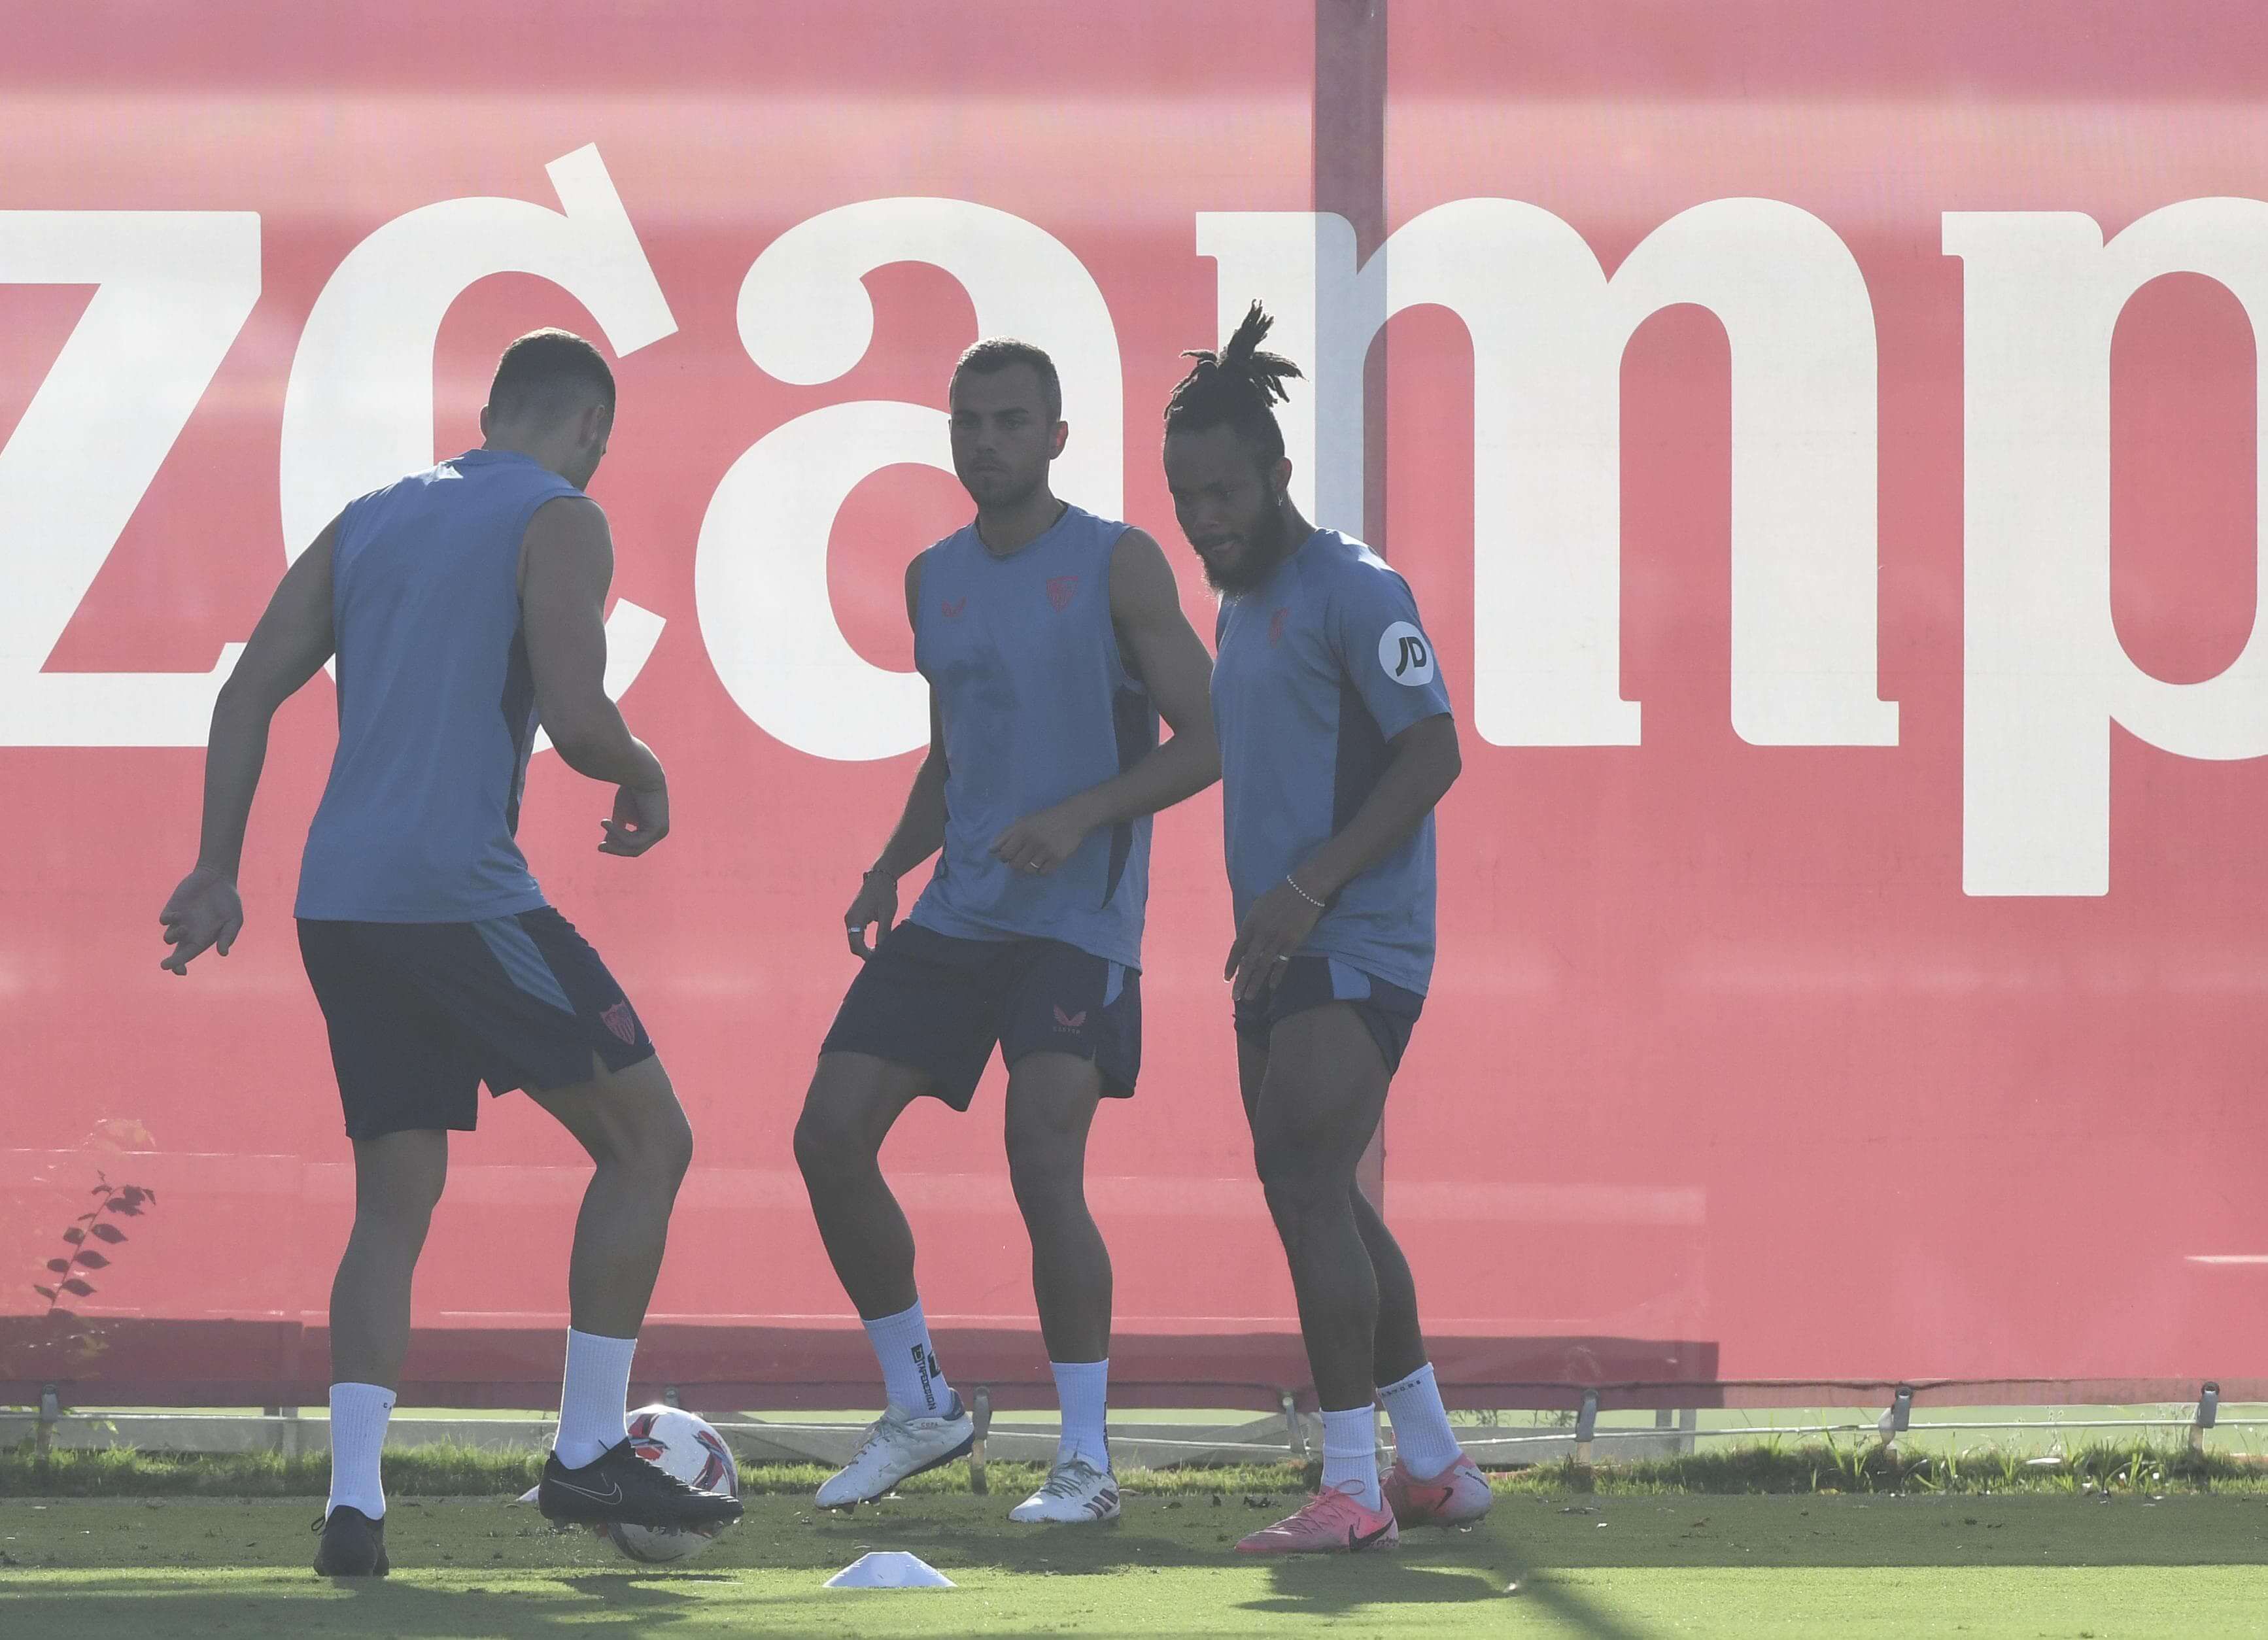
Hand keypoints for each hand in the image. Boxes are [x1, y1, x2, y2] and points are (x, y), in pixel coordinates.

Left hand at [158, 866, 243, 975]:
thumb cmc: (228, 900)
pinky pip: (164, 920)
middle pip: (175, 953)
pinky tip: (178, 915)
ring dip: (175, 936)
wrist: (217, 877)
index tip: (180, 971)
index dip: (182, 965)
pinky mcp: (172, 909)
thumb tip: (223, 953)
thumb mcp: (234, 919)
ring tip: (185, 928)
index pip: (189, 956)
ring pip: (169, 938)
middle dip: (171, 962)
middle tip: (165, 965)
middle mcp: (189, 933)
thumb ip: (228, 935)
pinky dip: (168, 921)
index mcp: (203, 939)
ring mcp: (179, 922)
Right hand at [600, 780, 667, 856]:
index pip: (634, 846)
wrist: (641, 773)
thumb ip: (618, 828)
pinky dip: (619, 834)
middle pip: (635, 850)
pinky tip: (607, 822)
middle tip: (599, 847)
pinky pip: (635, 841)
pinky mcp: (657, 829)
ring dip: (616, 839)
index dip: (617, 847)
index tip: (601, 844)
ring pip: (634, 848)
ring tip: (603, 822)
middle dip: (616, 849)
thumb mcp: (621, 813)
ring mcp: (660, 832)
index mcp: (652, 829)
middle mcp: (659, 832)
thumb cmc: (631, 790)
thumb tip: (607, 843)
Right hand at [845, 870, 897, 960]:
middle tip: (882, 959)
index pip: (856, 945)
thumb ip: (883, 932)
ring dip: (865, 949)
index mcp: (855, 919)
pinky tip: (877, 946)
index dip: (867, 955)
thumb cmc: (884, 893)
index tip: (880, 960)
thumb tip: (883, 950)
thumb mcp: (887, 914)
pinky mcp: (855, 918)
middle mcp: (849, 920)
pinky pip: (857, 935)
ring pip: (855, 941)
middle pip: (854, 945)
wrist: (880, 877)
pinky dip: (864, 942)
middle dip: (866, 954)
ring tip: (880, 953)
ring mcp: (851, 919)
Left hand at [990, 796, 1098, 877]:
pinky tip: (1046, 860)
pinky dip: (1042, 869)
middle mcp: (1033, 841)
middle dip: (1016, 863)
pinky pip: (1043, 872)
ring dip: (1029, 867)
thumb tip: (991, 851)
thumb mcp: (1023, 822)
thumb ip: (1006, 835)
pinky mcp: (1058, 858)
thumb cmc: (1045, 819)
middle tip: (1024, 855)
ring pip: (1028, 870)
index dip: (1005, 856)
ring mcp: (1046, 851)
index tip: (1011, 854)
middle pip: (1015, 864)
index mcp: (1022, 831)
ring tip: (1035, 858)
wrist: (1073, 817)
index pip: (1004, 853)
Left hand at [1224, 878, 1325, 1002]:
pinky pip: (1282, 963)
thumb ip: (1250, 926)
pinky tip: (1271, 987)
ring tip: (1249, 997)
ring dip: (1255, 983)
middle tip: (1235, 997)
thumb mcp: (1258, 907)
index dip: (1231, 965)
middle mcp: (1261, 933)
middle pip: (1248, 962)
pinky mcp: (1292, 942)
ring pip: (1263, 966)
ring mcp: (1276, 939)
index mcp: (1250, 923)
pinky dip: (1276, 976)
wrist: (1303, 889)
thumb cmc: (1279, 896)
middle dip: (1240, 981)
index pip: (1236, 949)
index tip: (1226, 979)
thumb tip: (1244, 945)